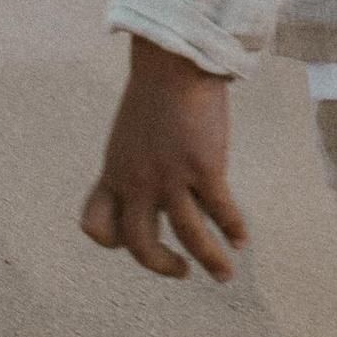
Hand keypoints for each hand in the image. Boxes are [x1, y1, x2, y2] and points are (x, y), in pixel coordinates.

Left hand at [79, 37, 246, 280]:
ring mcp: (171, 176)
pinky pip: (220, 212)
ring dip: (209, 260)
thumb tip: (156, 192)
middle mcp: (138, 181)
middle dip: (161, 266)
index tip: (133, 242)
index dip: (111, 242)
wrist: (175, 63)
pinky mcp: (204, 167)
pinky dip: (233, 229)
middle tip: (180, 272)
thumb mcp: (129, 136)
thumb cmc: (155, 95)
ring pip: (189, 236)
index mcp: (114, 173)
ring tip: (224, 274)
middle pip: (139, 245)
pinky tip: (241, 239)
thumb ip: (136, 167)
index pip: (95, 225)